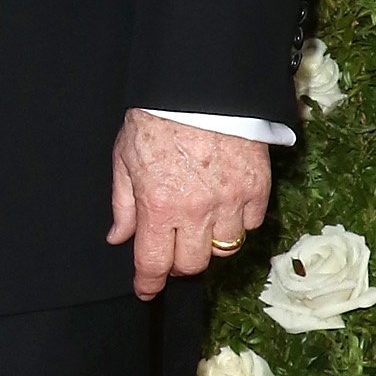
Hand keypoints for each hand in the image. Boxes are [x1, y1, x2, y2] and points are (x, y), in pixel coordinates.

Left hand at [108, 109, 268, 301]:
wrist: (198, 85)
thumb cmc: (155, 118)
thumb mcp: (125, 158)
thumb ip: (123, 203)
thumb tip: (118, 237)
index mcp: (159, 206)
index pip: (154, 264)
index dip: (148, 284)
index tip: (146, 290)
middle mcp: (196, 211)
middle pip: (193, 265)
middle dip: (179, 262)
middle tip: (173, 246)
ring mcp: (231, 201)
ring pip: (226, 249)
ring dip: (211, 242)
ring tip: (201, 223)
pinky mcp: (258, 187)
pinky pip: (251, 223)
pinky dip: (239, 221)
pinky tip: (226, 204)